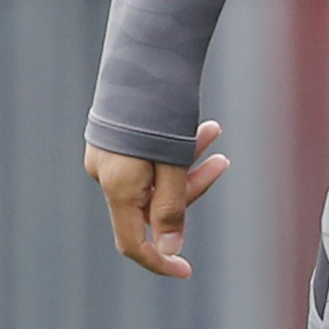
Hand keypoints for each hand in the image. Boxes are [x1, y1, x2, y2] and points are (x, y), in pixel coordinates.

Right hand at [85, 121, 230, 279]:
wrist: (139, 57)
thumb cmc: (158, 111)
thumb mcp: (173, 162)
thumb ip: (171, 207)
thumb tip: (170, 248)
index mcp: (117, 187)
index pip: (134, 243)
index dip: (160, 260)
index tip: (186, 271)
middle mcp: (106, 176)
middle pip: (152, 206)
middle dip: (190, 188)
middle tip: (222, 163)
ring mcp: (108, 159)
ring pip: (154, 178)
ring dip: (187, 162)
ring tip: (214, 130)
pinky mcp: (115, 141)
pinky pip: (148, 159)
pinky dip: (173, 150)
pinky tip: (198, 129)